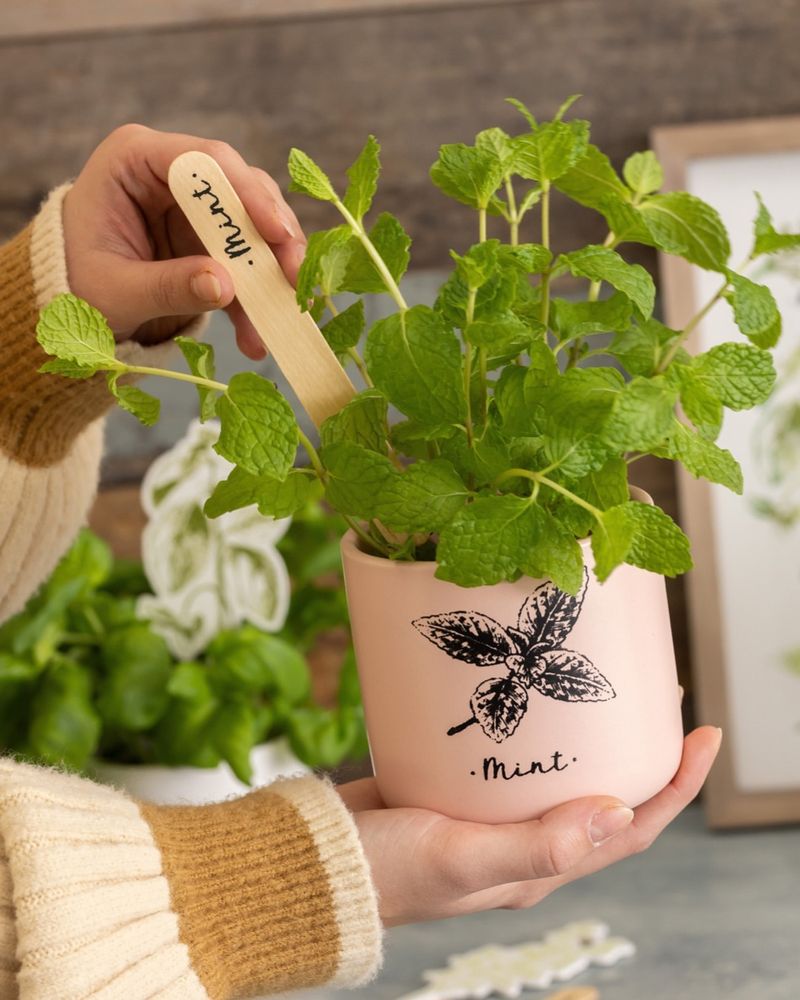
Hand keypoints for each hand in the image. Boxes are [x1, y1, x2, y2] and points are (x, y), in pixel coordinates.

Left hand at [62, 124, 306, 358]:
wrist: (69, 301)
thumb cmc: (77, 283)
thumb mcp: (115, 291)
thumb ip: (167, 286)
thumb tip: (224, 286)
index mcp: (135, 159)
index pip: (204, 159)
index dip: (247, 193)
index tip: (278, 232)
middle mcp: (171, 172)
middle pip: (241, 190)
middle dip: (274, 236)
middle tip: (295, 277)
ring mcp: (194, 205)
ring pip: (254, 225)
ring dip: (273, 270)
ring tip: (284, 313)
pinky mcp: (208, 237)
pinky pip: (245, 261)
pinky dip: (256, 297)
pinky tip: (256, 336)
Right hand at [339, 726, 720, 925]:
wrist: (318, 859)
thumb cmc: (386, 869)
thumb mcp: (461, 859)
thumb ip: (535, 845)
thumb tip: (617, 815)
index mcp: (538, 868)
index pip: (628, 831)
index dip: (675, 789)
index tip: (704, 737)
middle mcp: (525, 843)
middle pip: (605, 798)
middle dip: (643, 754)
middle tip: (660, 697)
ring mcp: (493, 815)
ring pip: (562, 774)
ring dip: (594, 736)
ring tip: (607, 684)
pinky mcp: (461, 788)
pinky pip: (517, 756)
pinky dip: (539, 727)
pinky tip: (533, 690)